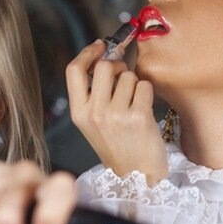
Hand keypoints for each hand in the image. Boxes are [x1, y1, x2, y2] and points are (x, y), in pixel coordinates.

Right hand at [66, 40, 167, 184]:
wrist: (138, 178)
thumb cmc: (119, 147)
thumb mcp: (93, 124)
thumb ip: (93, 94)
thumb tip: (105, 56)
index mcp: (79, 113)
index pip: (74, 70)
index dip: (88, 52)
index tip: (100, 45)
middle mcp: (94, 113)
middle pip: (105, 66)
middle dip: (118, 68)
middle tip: (124, 81)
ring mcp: (116, 115)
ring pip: (128, 76)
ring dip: (135, 85)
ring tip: (134, 105)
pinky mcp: (139, 117)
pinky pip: (145, 86)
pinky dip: (148, 94)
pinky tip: (145, 110)